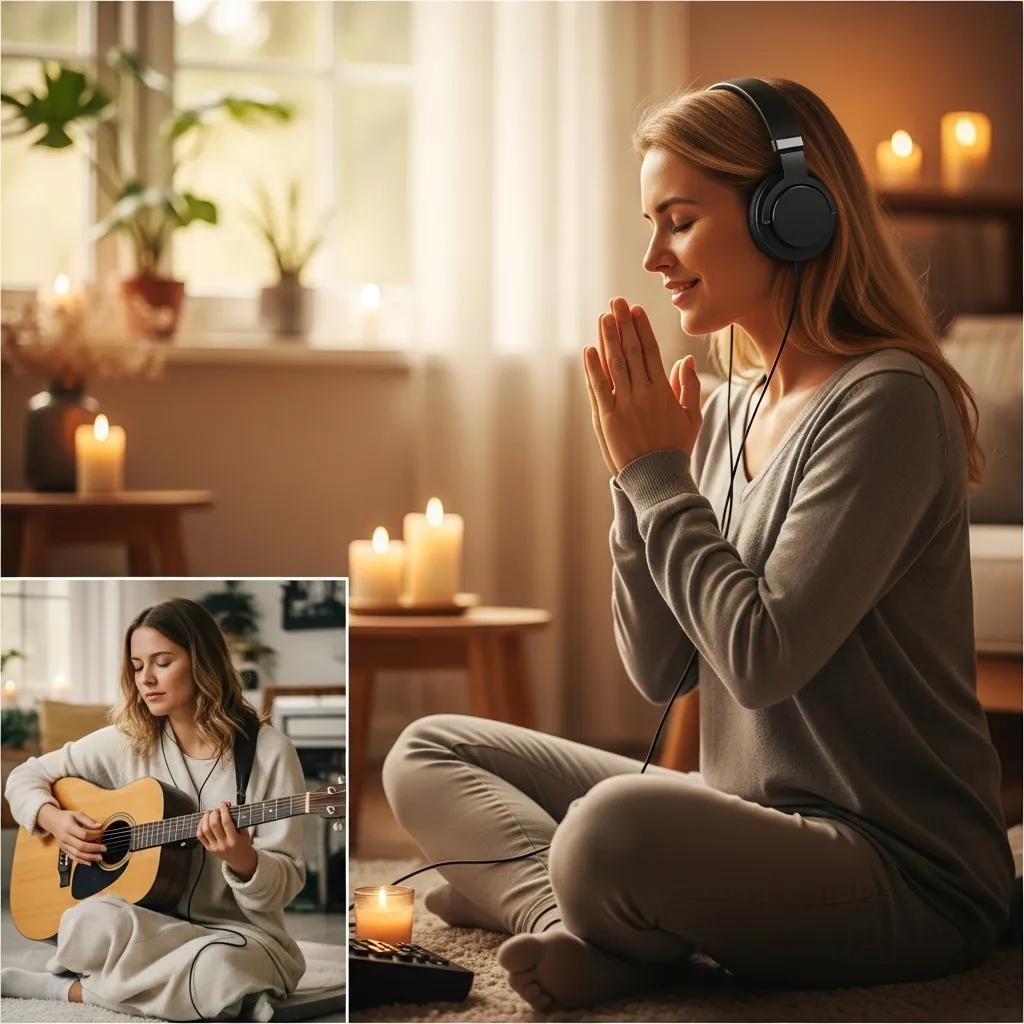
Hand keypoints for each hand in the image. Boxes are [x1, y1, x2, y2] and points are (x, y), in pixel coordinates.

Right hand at [38, 804, 105, 867]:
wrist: (53, 822)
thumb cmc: (66, 818)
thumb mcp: (78, 814)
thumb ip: (89, 820)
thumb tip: (99, 826)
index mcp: (69, 828)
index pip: (84, 834)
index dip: (95, 835)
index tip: (102, 833)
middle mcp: (65, 838)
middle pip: (81, 846)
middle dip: (94, 849)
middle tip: (104, 848)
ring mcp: (64, 846)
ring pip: (77, 854)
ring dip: (89, 857)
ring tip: (99, 857)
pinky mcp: (64, 850)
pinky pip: (73, 857)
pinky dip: (82, 861)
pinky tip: (90, 862)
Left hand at [197, 800, 256, 879]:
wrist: (240, 860)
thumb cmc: (243, 845)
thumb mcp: (245, 833)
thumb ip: (238, 821)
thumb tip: (229, 808)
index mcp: (233, 840)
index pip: (226, 822)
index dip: (224, 810)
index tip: (223, 803)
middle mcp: (223, 844)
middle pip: (214, 825)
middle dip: (214, 813)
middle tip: (216, 808)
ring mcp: (214, 847)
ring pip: (205, 830)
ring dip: (205, 819)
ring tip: (209, 813)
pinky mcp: (209, 849)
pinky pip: (200, 836)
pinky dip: (200, 827)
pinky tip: (203, 821)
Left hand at [583, 297, 702, 471]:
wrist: (656, 478)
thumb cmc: (674, 448)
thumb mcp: (691, 418)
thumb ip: (689, 387)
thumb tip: (687, 360)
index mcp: (663, 391)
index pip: (651, 352)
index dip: (642, 329)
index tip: (636, 310)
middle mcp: (643, 394)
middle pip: (631, 352)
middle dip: (623, 324)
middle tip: (616, 302)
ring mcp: (623, 405)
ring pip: (614, 365)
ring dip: (608, 338)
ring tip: (604, 317)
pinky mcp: (607, 418)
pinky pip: (598, 387)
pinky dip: (593, 368)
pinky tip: (590, 349)